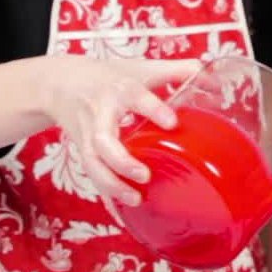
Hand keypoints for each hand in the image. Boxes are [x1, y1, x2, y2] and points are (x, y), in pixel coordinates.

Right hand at [42, 55, 200, 205]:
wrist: (60, 83)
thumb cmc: (107, 77)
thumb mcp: (141, 68)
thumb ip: (177, 72)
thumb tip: (212, 80)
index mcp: (120, 89)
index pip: (136, 97)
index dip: (154, 109)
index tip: (172, 123)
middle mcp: (101, 113)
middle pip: (102, 139)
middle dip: (121, 160)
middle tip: (144, 174)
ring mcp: (87, 133)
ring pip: (92, 162)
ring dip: (111, 183)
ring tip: (135, 198)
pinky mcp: (82, 149)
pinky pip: (91, 172)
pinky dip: (105, 189)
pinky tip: (123, 203)